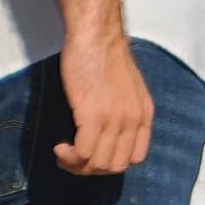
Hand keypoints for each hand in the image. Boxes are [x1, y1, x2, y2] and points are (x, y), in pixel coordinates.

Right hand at [54, 32, 153, 176]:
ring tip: (63, 153)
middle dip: (92, 169)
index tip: (93, 155)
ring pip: (98, 164)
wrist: (96, 36)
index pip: (136, 158)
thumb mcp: (127, 89)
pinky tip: (60, 146)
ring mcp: (115, 120)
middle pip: (116, 166)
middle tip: (73, 158)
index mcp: (144, 115)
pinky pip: (83, 153)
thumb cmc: (105, 56)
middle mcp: (134, 121)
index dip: (112, 163)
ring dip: (77, 165)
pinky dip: (69, 156)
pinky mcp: (93, 115)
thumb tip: (109, 133)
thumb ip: (124, 111)